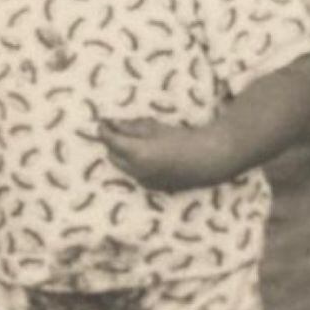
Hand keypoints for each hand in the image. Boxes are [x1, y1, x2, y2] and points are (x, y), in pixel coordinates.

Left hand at [98, 116, 229, 191]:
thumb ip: (130, 127)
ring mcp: (144, 181)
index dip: (104, 130)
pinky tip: (145, 154)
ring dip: (121, 154)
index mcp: (137, 154)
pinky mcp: (151, 187)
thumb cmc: (182, 138)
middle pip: (112, 155)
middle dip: (112, 143)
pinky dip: (133, 164)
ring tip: (131, 140)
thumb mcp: (154, 128)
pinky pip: (134, 174)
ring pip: (122, 166)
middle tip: (115, 130)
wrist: (208, 160)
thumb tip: (111, 123)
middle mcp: (137, 171)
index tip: (102, 122)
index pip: (110, 141)